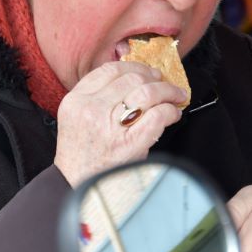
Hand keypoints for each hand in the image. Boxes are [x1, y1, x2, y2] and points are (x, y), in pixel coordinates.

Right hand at [53, 61, 186, 187]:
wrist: (76, 185)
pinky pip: (157, 116)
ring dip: (168, 91)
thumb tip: (133, 77)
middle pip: (132, 79)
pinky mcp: (130, 144)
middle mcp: (92, 110)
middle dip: (154, 78)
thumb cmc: (81, 154)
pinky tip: (173, 114)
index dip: (134, 66)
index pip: (110, 70)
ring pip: (148, 93)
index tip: (146, 72)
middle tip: (164, 83)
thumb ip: (98, 96)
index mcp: (77, 100)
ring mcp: (110, 127)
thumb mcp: (76, 117)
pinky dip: (170, 111)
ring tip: (176, 95)